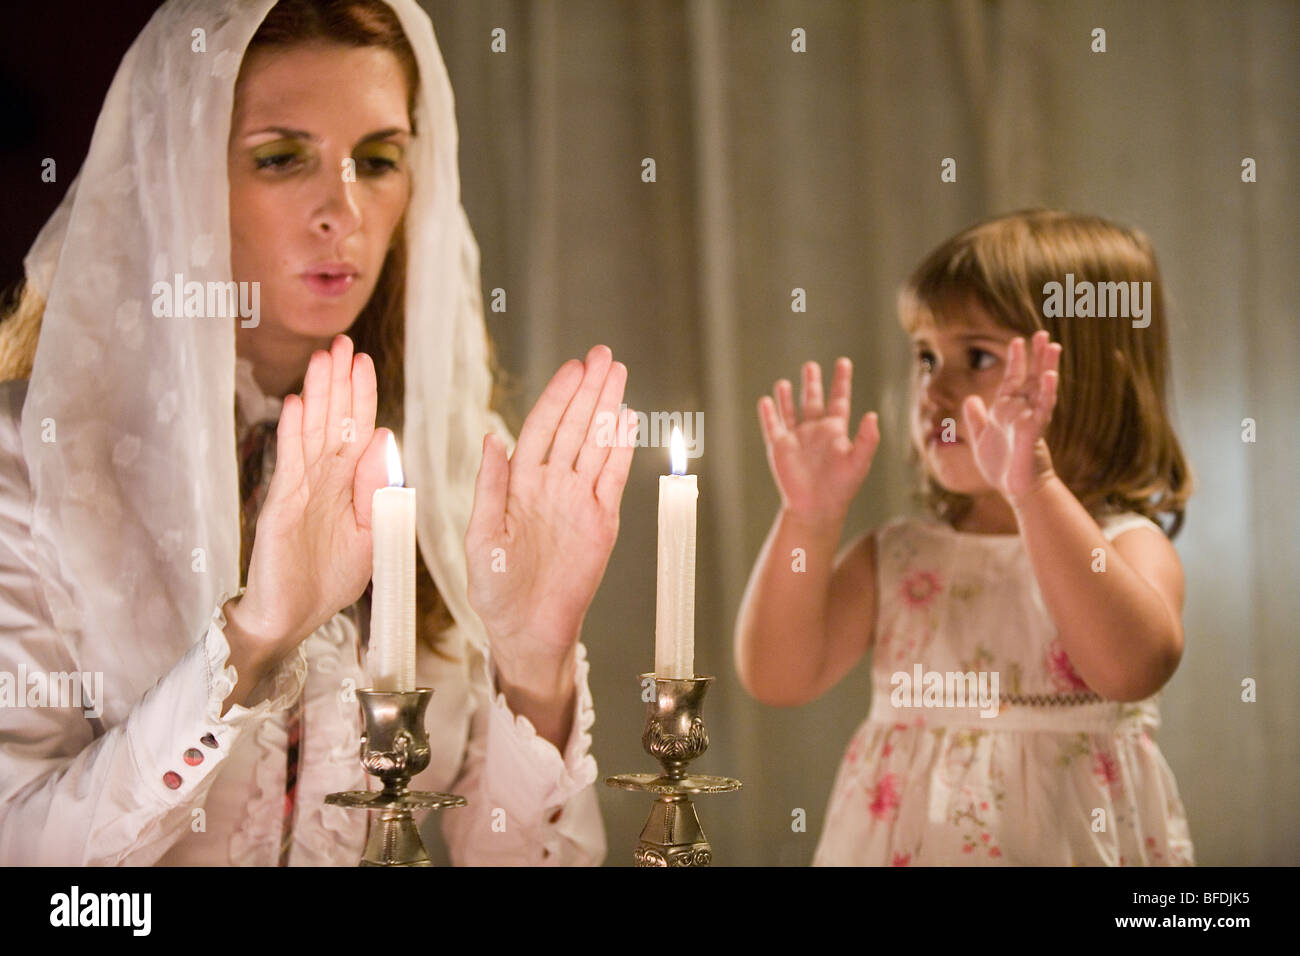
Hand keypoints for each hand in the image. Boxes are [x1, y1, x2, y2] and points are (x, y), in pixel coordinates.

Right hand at [232, 335, 391, 661]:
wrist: (293, 619)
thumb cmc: (330, 580)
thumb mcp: (374, 534)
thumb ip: (380, 489)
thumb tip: (385, 438)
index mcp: (348, 486)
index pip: (357, 431)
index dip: (361, 396)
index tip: (364, 361)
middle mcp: (323, 480)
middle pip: (334, 422)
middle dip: (339, 382)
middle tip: (342, 341)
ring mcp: (300, 490)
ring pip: (313, 433)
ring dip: (318, 395)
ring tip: (322, 358)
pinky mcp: (281, 507)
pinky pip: (290, 464)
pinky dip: (294, 434)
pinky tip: (297, 404)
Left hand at [464, 345, 636, 668]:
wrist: (526, 632)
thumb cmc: (495, 589)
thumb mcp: (480, 537)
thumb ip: (489, 487)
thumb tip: (491, 438)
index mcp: (519, 484)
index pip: (542, 428)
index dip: (557, 396)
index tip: (572, 368)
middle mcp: (552, 485)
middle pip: (575, 427)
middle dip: (589, 390)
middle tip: (602, 355)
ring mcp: (579, 502)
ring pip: (597, 446)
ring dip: (608, 410)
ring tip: (619, 375)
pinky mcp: (602, 523)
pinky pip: (614, 479)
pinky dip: (621, 450)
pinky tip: (628, 421)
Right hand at [757, 358, 879, 523]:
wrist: (817, 508)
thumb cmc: (842, 487)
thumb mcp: (859, 462)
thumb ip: (868, 439)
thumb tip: (873, 415)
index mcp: (835, 431)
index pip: (839, 399)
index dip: (841, 381)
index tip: (843, 362)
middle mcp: (815, 430)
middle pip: (812, 400)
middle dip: (812, 382)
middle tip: (810, 365)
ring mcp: (796, 438)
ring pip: (790, 411)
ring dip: (786, 396)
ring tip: (783, 382)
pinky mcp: (780, 447)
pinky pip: (772, 426)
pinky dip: (768, 414)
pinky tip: (765, 401)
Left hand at [961, 331, 1061, 505]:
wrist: (1014, 488)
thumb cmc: (1000, 466)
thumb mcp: (980, 438)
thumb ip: (976, 418)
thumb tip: (970, 399)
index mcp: (1007, 410)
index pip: (1013, 380)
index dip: (1015, 361)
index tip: (1017, 340)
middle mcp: (1022, 411)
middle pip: (1031, 378)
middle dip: (1037, 357)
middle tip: (1043, 334)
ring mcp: (1030, 419)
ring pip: (1041, 388)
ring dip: (1047, 367)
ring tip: (1053, 346)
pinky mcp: (1034, 431)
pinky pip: (1043, 409)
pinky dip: (1047, 393)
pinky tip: (1051, 376)